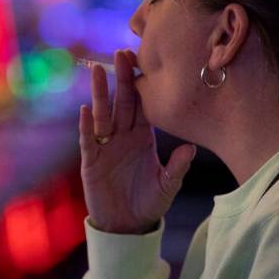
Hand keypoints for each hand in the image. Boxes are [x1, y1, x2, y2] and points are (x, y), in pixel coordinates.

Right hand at [78, 49, 196, 233]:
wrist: (127, 225)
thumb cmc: (149, 202)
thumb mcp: (167, 186)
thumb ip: (177, 167)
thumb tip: (192, 149)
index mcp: (143, 136)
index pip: (142, 104)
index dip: (142, 84)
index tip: (143, 61)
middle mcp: (123, 135)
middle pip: (122, 102)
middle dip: (122, 78)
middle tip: (122, 53)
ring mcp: (106, 146)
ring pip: (103, 114)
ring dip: (101, 93)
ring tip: (97, 71)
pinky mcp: (91, 160)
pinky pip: (88, 139)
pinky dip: (87, 125)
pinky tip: (86, 110)